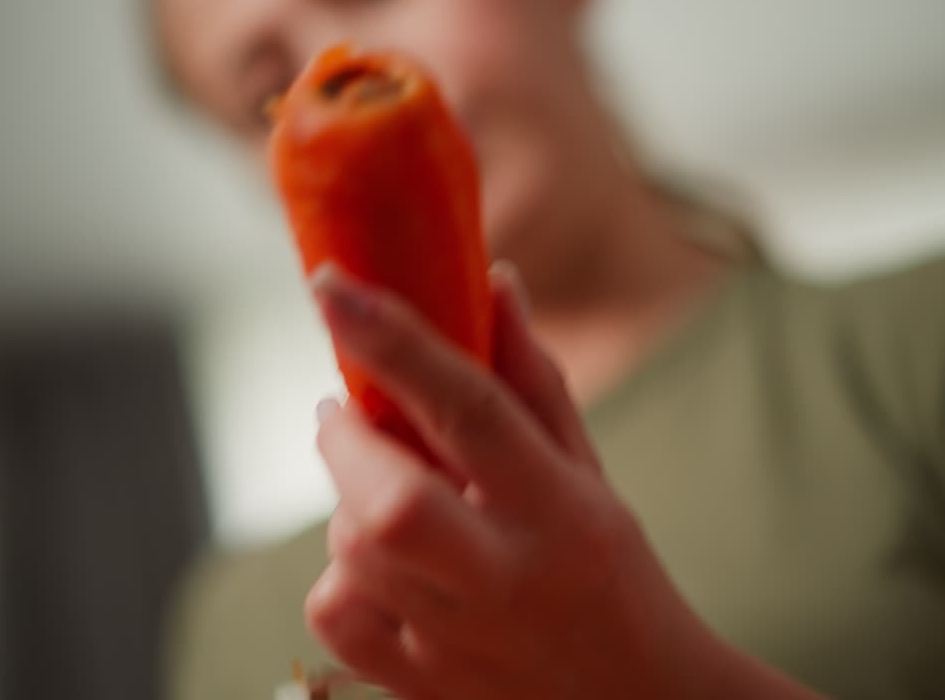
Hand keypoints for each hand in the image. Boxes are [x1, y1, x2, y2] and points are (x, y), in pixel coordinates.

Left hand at [304, 262, 723, 699]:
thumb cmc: (611, 576)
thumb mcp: (588, 474)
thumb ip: (533, 382)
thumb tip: (494, 285)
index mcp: (561, 511)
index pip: (471, 410)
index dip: (395, 342)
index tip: (333, 287)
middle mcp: (509, 578)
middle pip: (391, 503)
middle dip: (347, 442)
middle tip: (349, 415)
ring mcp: (461, 643)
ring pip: (354, 550)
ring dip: (350, 504)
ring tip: (390, 499)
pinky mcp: (420, 687)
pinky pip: (336, 614)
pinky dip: (341, 576)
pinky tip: (385, 570)